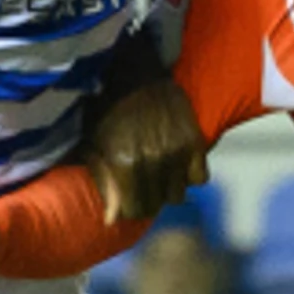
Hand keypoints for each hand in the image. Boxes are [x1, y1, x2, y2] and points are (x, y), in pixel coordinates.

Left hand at [87, 81, 207, 222]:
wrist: (137, 73)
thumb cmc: (108, 108)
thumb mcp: (94, 143)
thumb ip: (102, 181)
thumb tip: (110, 220)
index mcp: (123, 163)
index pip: (131, 210)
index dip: (127, 208)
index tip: (125, 199)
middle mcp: (152, 161)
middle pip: (155, 205)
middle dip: (146, 200)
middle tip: (140, 186)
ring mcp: (177, 152)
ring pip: (177, 195)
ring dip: (166, 189)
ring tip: (157, 174)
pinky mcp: (195, 142)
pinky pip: (199, 178)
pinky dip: (189, 175)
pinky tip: (176, 163)